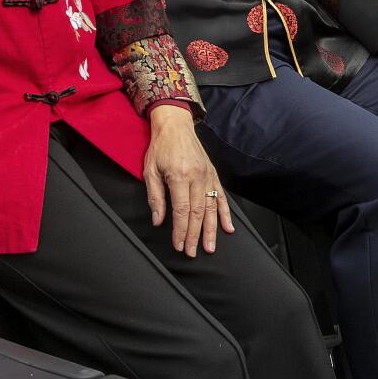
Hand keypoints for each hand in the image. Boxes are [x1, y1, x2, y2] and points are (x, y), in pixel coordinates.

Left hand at [142, 105, 233, 255]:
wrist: (175, 126)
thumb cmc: (160, 148)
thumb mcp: (150, 170)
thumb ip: (155, 197)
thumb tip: (158, 220)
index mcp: (179, 176)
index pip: (181, 210)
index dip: (181, 230)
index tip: (179, 245)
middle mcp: (197, 177)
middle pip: (198, 213)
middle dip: (195, 235)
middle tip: (193, 252)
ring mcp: (207, 176)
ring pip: (211, 208)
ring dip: (211, 230)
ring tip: (210, 247)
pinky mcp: (213, 174)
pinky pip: (221, 197)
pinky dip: (225, 213)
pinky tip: (228, 228)